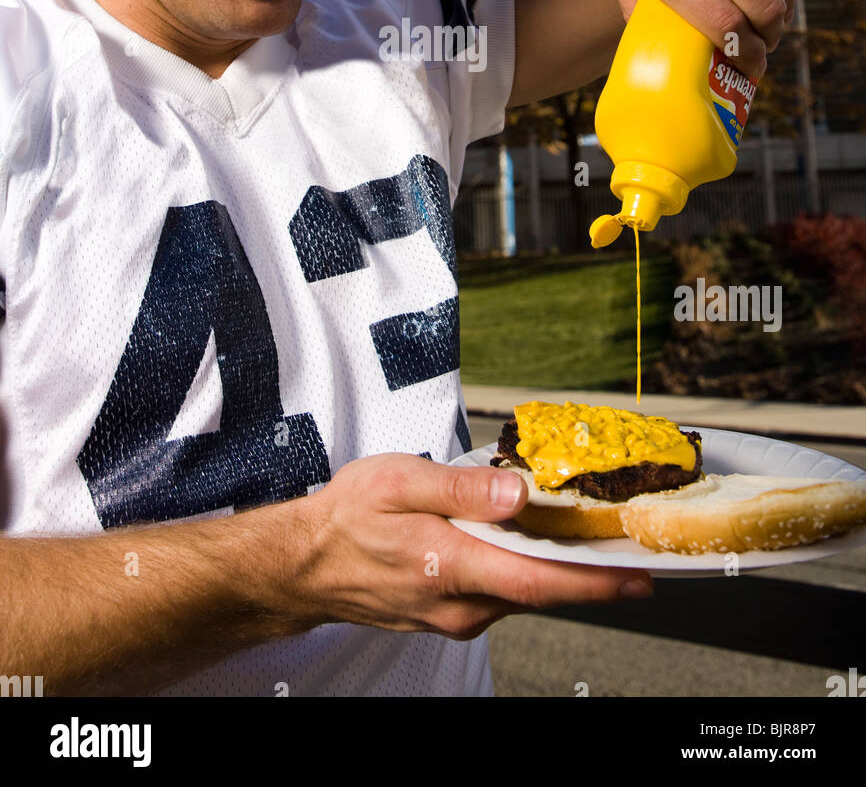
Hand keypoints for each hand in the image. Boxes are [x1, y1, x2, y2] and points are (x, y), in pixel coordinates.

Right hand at [271, 453, 652, 640]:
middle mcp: (460, 604)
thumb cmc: (348, 518)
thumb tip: (516, 491)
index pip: (539, 582)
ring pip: (520, 591)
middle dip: (588, 568)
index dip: (595, 582)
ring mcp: (455, 615)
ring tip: (579, 528)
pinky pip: (500, 592)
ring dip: (552, 565)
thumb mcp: (398, 481)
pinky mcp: (451, 614)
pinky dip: (521, 567)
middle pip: (540, 589)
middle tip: (628, 540)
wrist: (304, 564)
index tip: (639, 575)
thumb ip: (461, 488)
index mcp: (451, 566)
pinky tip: (523, 538)